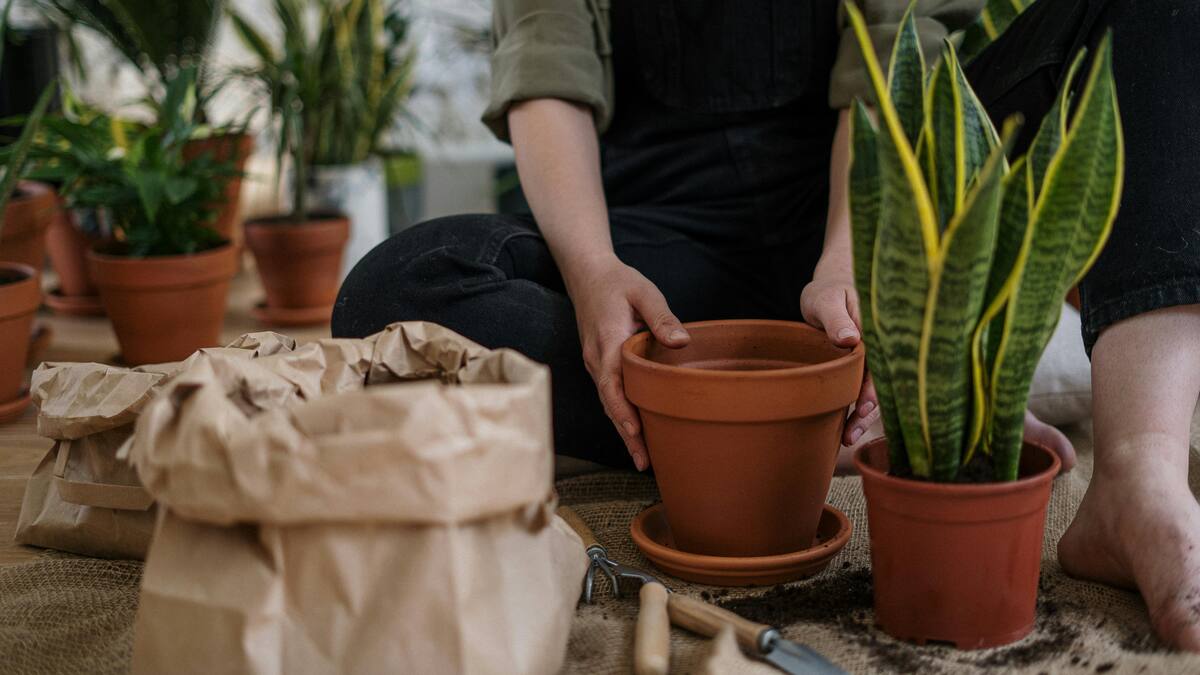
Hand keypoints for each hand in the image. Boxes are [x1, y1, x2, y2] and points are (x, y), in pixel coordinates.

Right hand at [565, 255, 689, 470]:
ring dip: (623, 430)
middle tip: (645, 463)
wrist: (586, 274)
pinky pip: (609, 395)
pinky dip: (620, 415)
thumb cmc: (618, 282)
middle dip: (626, 435)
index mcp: (607, 343)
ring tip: (643, 458)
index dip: (623, 412)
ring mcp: (595, 364)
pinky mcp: (599, 364)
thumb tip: (682, 342)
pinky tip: (634, 431)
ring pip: (608, 403)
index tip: (636, 434)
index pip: (612, 385)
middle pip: (609, 404)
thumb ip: (662, 317)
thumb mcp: (644, 292)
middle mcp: (596, 359)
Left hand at [799, 270, 878, 444]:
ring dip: (864, 415)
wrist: (830, 288)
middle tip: (851, 433)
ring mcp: (873, 359)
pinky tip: (847, 427)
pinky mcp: (863, 367)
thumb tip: (851, 339)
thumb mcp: (826, 299)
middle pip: (881, 383)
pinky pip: (864, 389)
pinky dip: (858, 407)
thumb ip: (836, 318)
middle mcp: (880, 348)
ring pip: (874, 390)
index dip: (874, 389)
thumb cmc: (828, 291)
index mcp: (877, 331)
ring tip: (848, 437)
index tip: (863, 408)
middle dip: (869, 410)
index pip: (881, 364)